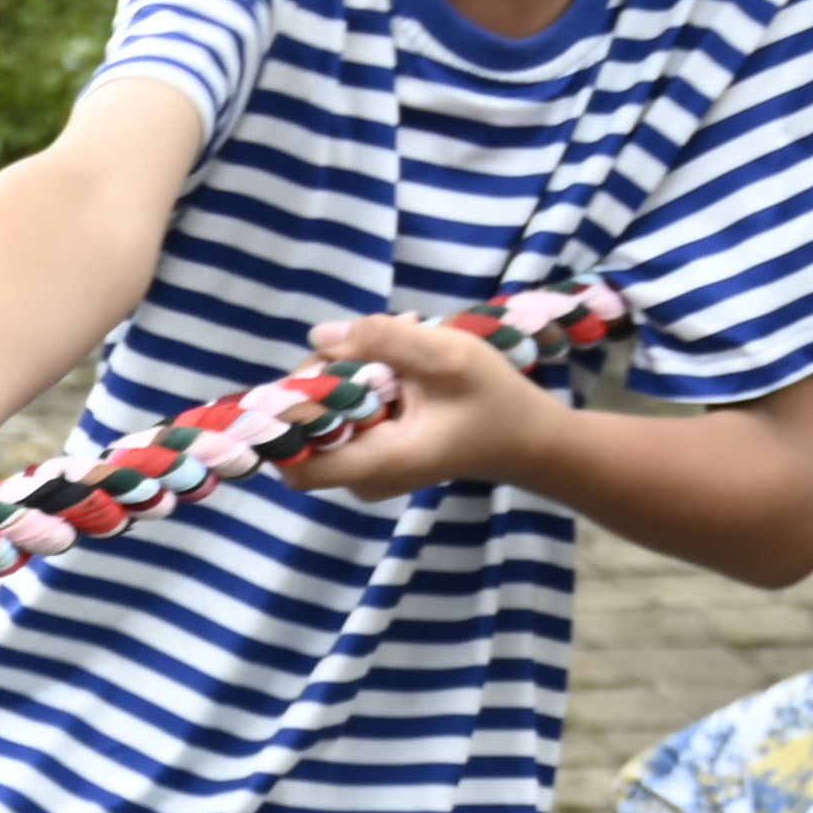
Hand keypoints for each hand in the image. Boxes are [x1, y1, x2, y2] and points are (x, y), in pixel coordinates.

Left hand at [285, 311, 554, 502]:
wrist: (524, 436)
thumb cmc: (494, 399)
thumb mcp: (449, 355)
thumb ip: (385, 340)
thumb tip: (318, 336)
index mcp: (379, 463)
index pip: (297, 463)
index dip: (288, 419)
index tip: (315, 372)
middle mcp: (362, 475)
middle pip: (306, 426)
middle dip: (329, 375)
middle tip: (379, 340)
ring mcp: (365, 467)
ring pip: (325, 414)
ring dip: (350, 371)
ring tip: (401, 345)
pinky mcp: (372, 452)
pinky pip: (345, 414)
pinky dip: (364, 382)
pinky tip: (403, 365)